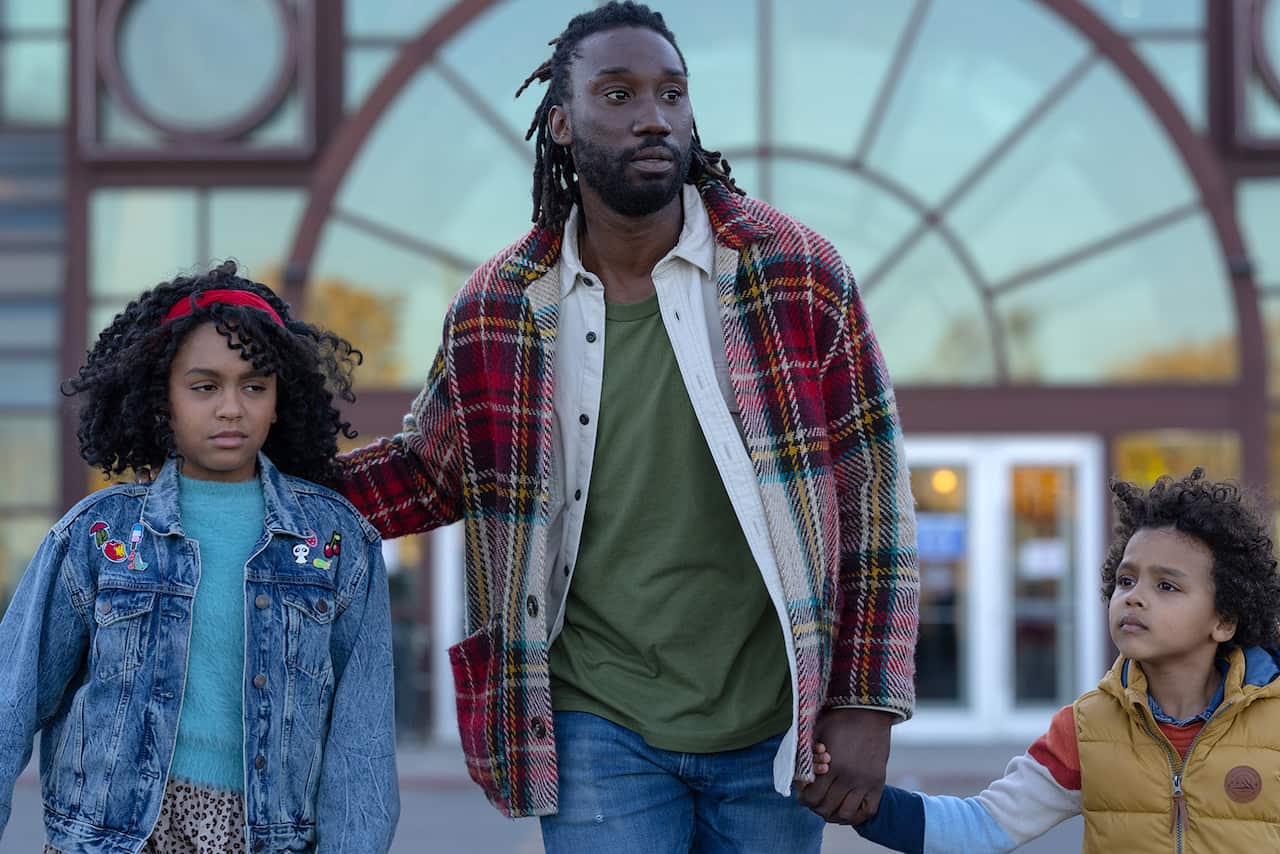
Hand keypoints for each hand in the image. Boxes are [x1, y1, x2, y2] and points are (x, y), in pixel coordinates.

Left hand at [798, 707, 891, 824]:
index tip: (803, 794)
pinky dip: (856, 815)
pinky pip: (867, 811)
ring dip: (834, 814)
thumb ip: (805, 753)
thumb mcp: (817, 732)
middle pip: (827, 808)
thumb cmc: (839, 719)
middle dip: (816, 807)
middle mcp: (849, 778)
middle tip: (814, 800)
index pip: (812, 797)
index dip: (804, 798)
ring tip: (829, 807)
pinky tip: (846, 808)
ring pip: (846, 814)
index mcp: (832, 765)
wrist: (870, 711)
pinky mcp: (878, 784)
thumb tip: (795, 774)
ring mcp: (865, 783)